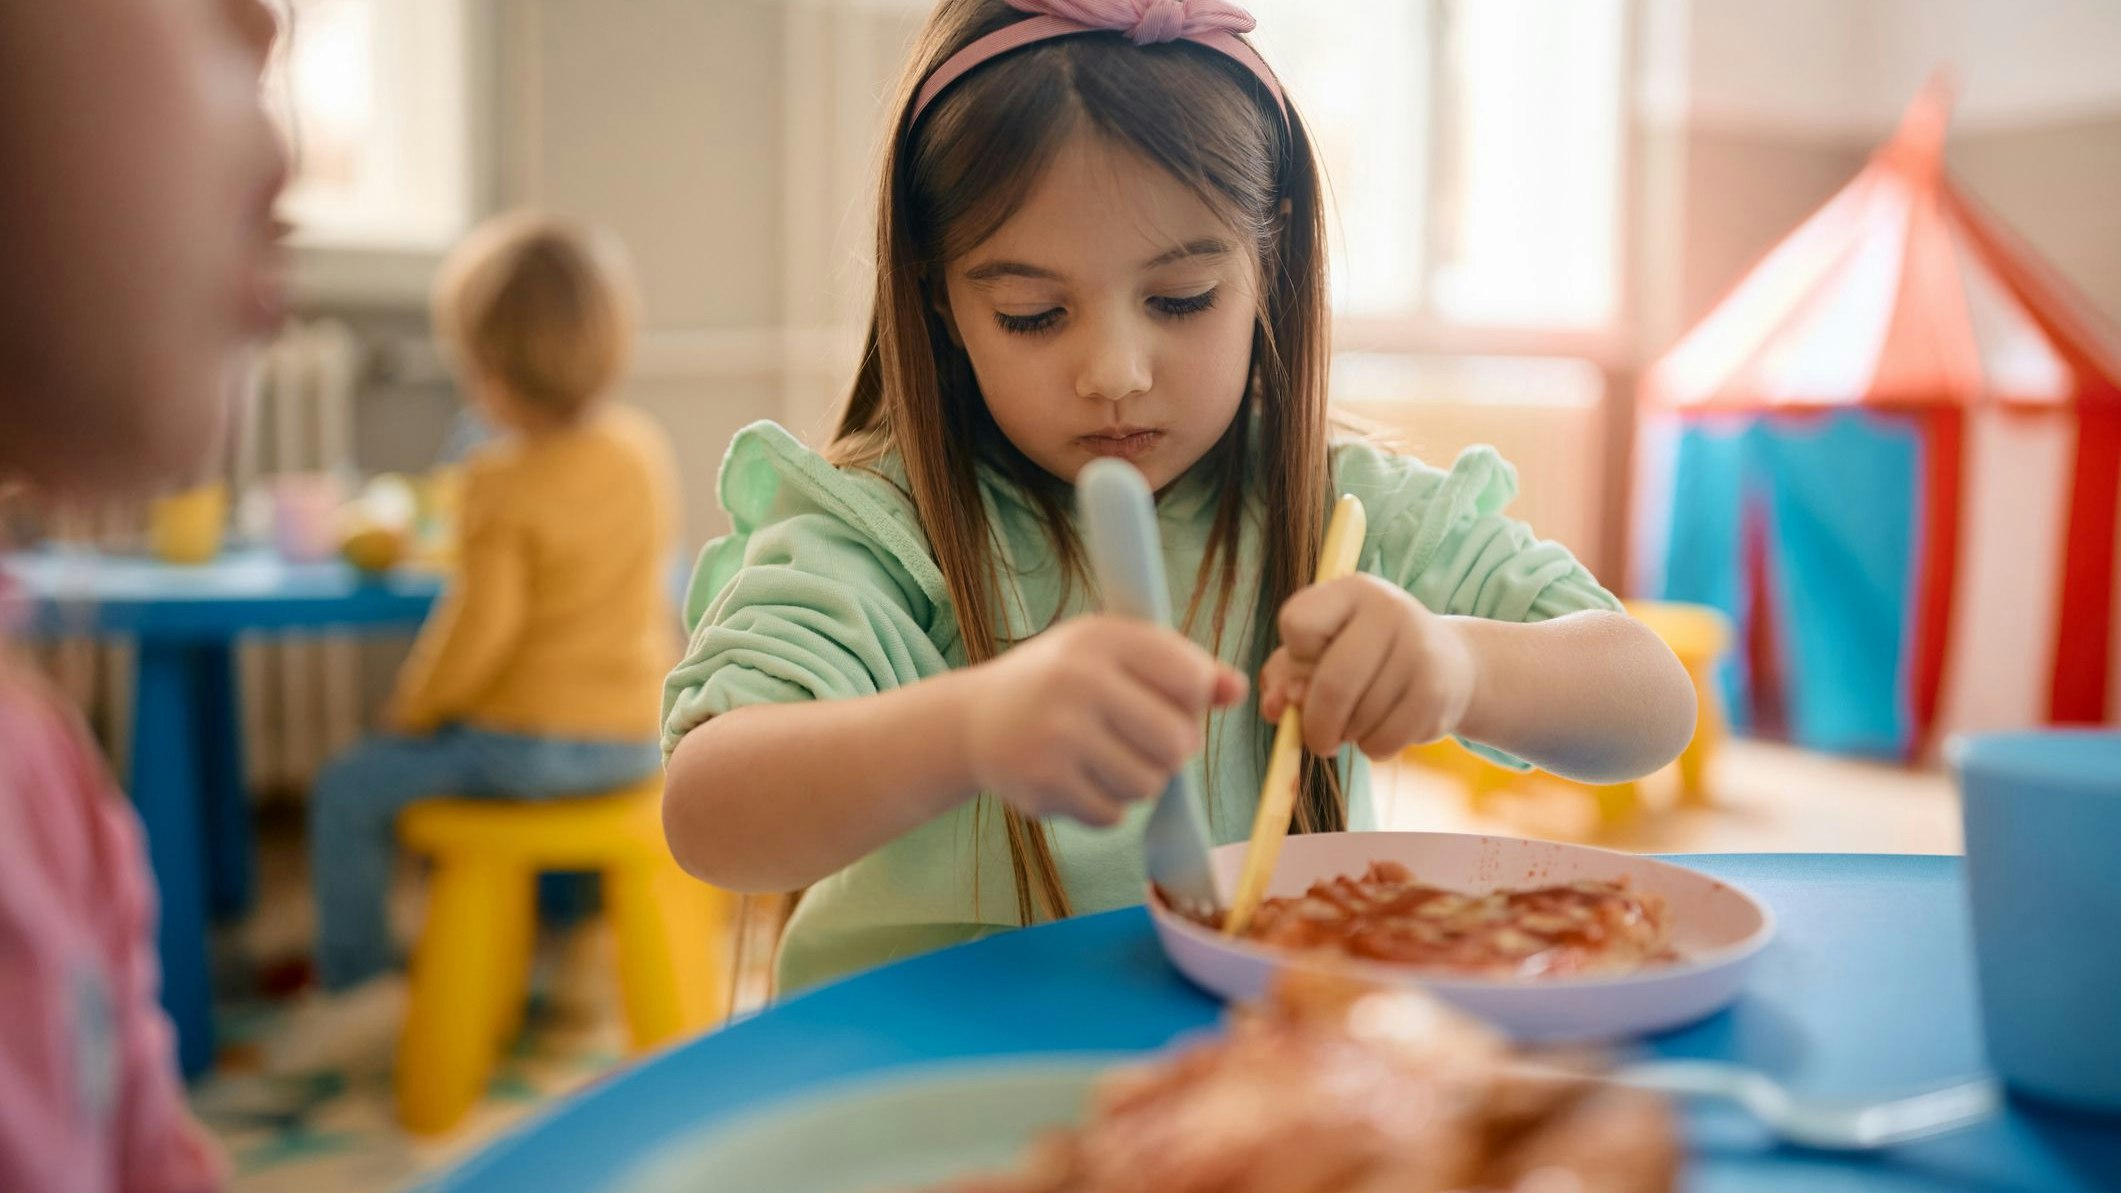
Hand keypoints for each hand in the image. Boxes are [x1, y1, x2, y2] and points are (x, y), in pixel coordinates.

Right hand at [960, 616, 1247, 826]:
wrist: (974, 720)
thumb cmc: (1060, 681)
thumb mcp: (1114, 654)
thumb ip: (1180, 668)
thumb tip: (1239, 690)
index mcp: (1102, 638)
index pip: (1192, 679)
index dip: (1194, 701)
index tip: (1170, 702)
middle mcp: (1077, 680)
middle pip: (1179, 741)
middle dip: (1173, 750)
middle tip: (1144, 741)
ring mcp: (1058, 735)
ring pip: (1150, 784)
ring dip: (1139, 780)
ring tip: (1106, 757)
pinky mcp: (1043, 783)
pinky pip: (1114, 814)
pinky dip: (1107, 805)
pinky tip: (1079, 778)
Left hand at [1258, 575, 1477, 757]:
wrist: (1450, 664)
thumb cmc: (1366, 656)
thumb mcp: (1320, 650)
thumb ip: (1284, 675)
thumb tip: (1276, 708)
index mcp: (1352, 591)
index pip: (1297, 623)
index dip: (1295, 655)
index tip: (1312, 662)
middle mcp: (1389, 610)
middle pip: (1333, 683)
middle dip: (1316, 724)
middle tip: (1318, 738)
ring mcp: (1419, 650)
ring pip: (1359, 718)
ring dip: (1347, 735)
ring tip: (1359, 719)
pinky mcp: (1437, 692)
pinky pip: (1384, 740)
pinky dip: (1373, 747)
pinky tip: (1383, 728)